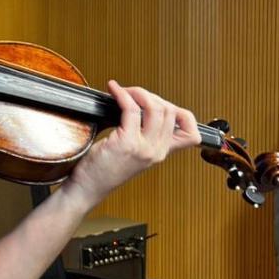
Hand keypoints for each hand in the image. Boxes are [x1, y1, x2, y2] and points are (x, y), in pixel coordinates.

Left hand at [61, 80, 201, 206]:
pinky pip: (131, 109)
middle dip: (150, 95)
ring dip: (138, 92)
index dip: (183, 115)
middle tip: (132, 94)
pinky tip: (114, 91)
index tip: (162, 104)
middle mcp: (156, 151)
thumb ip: (144, 135)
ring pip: (155, 107)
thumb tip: (143, 105)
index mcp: (161, 153)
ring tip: (124, 92)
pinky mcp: (126, 143)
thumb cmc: (104, 169)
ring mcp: (143, 148)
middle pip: (170, 111)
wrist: (88, 187)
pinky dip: (122, 95)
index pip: (191, 134)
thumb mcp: (133, 153)